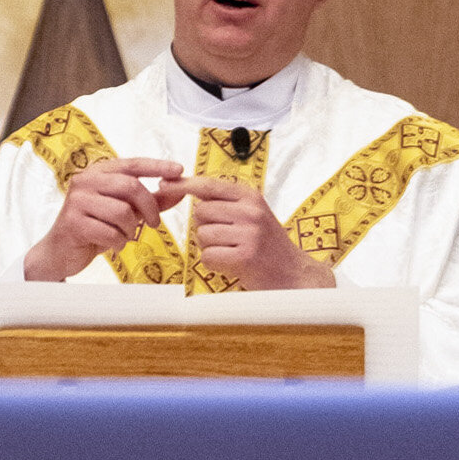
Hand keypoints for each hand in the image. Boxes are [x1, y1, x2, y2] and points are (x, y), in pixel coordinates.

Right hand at [24, 157, 182, 281]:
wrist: (60, 253)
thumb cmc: (94, 228)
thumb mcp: (123, 212)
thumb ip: (150, 201)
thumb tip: (178, 191)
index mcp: (97, 172)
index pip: (132, 164)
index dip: (157, 166)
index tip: (179, 170)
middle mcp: (85, 181)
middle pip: (130, 187)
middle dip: (149, 207)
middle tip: (154, 223)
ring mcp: (77, 201)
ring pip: (122, 212)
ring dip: (130, 230)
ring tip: (124, 236)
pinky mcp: (73, 222)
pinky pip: (110, 232)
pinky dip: (118, 242)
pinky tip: (112, 244)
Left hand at [180, 175, 335, 290]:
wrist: (294, 275)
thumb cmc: (268, 246)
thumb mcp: (253, 215)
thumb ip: (226, 203)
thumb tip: (188, 189)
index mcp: (251, 197)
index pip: (209, 185)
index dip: (183, 185)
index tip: (164, 184)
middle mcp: (250, 211)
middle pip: (200, 213)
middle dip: (205, 228)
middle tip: (227, 239)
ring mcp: (249, 234)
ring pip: (202, 236)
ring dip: (210, 248)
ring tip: (233, 252)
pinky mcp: (245, 257)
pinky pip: (208, 257)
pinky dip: (215, 264)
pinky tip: (233, 265)